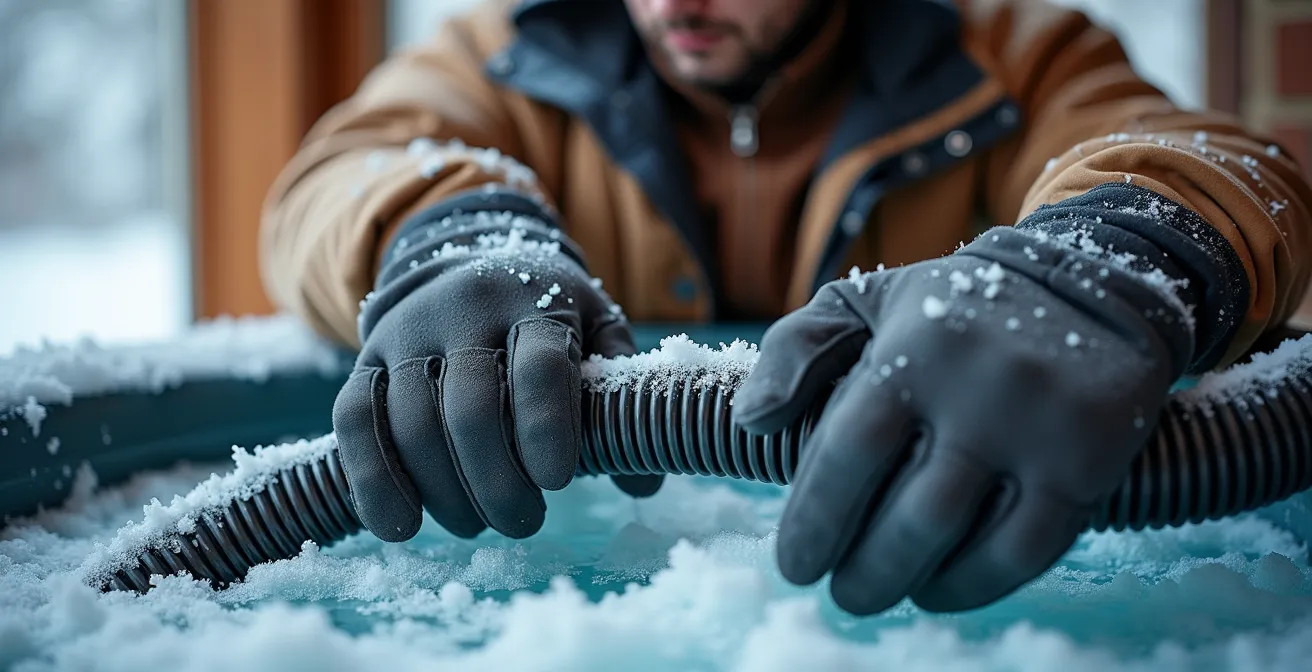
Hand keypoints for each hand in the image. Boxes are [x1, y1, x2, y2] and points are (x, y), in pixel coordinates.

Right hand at [333, 200, 660, 541]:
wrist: (470, 258)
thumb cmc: (547, 312)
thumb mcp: (596, 329)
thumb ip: (619, 397)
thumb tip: (643, 484)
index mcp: (534, 303)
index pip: (538, 366)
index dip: (546, 427)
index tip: (557, 481)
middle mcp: (464, 312)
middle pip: (471, 408)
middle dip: (497, 482)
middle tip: (524, 521)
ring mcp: (408, 334)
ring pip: (412, 423)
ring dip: (446, 492)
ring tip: (476, 525)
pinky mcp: (366, 358)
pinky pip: (354, 420)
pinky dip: (373, 481)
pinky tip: (402, 526)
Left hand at [733, 227, 1192, 614]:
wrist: (1090, 282)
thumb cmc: (952, 307)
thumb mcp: (865, 300)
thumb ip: (796, 349)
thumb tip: (751, 421)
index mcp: (914, 347)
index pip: (850, 449)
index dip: (815, 517)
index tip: (795, 562)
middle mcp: (981, 387)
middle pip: (908, 510)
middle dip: (861, 567)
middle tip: (839, 591)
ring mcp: (1042, 426)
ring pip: (963, 535)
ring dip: (908, 579)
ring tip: (876, 591)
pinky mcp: (1091, 459)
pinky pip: (1028, 547)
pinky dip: (976, 583)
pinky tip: (939, 588)